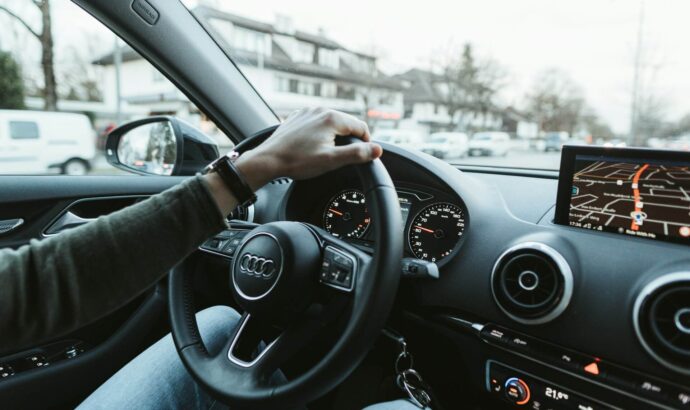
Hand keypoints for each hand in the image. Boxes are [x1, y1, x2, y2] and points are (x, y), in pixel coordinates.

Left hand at [235, 108, 382, 189]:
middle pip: (346, 123)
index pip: (361, 127)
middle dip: (349, 140)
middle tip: (343, 158)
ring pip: (331, 123)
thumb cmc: (297, 161)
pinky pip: (316, 124)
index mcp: (332, 118)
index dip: (366, 143)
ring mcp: (307, 113)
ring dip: (335, 136)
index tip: (363, 156)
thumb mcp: (331, 161)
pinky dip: (320, 134)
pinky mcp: (297, 118)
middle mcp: (320, 110)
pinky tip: (313, 147)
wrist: (268, 160)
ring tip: (327, 153)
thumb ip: (357, 154)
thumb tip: (378, 149)